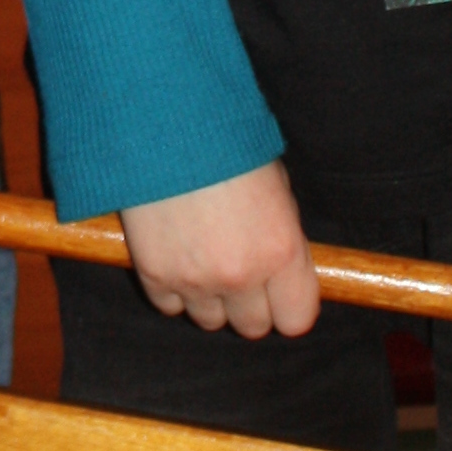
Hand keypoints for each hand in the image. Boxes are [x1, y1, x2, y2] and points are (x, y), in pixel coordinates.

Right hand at [120, 159, 319, 336]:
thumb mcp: (276, 188)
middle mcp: (242, 275)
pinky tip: (174, 254)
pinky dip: (172, 289)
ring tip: (202, 257)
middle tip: (238, 269)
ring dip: (210, 298)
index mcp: (282, 251)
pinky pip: (169, 306)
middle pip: (253, 327)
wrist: (167, 123)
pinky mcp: (154, 275)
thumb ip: (281, 238)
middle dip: (248, 303)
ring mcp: (196, 280)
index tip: (279, 291)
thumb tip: (281, 270)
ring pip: (210, 321)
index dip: (288, 306)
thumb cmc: (228, 146)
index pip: (297, 320)